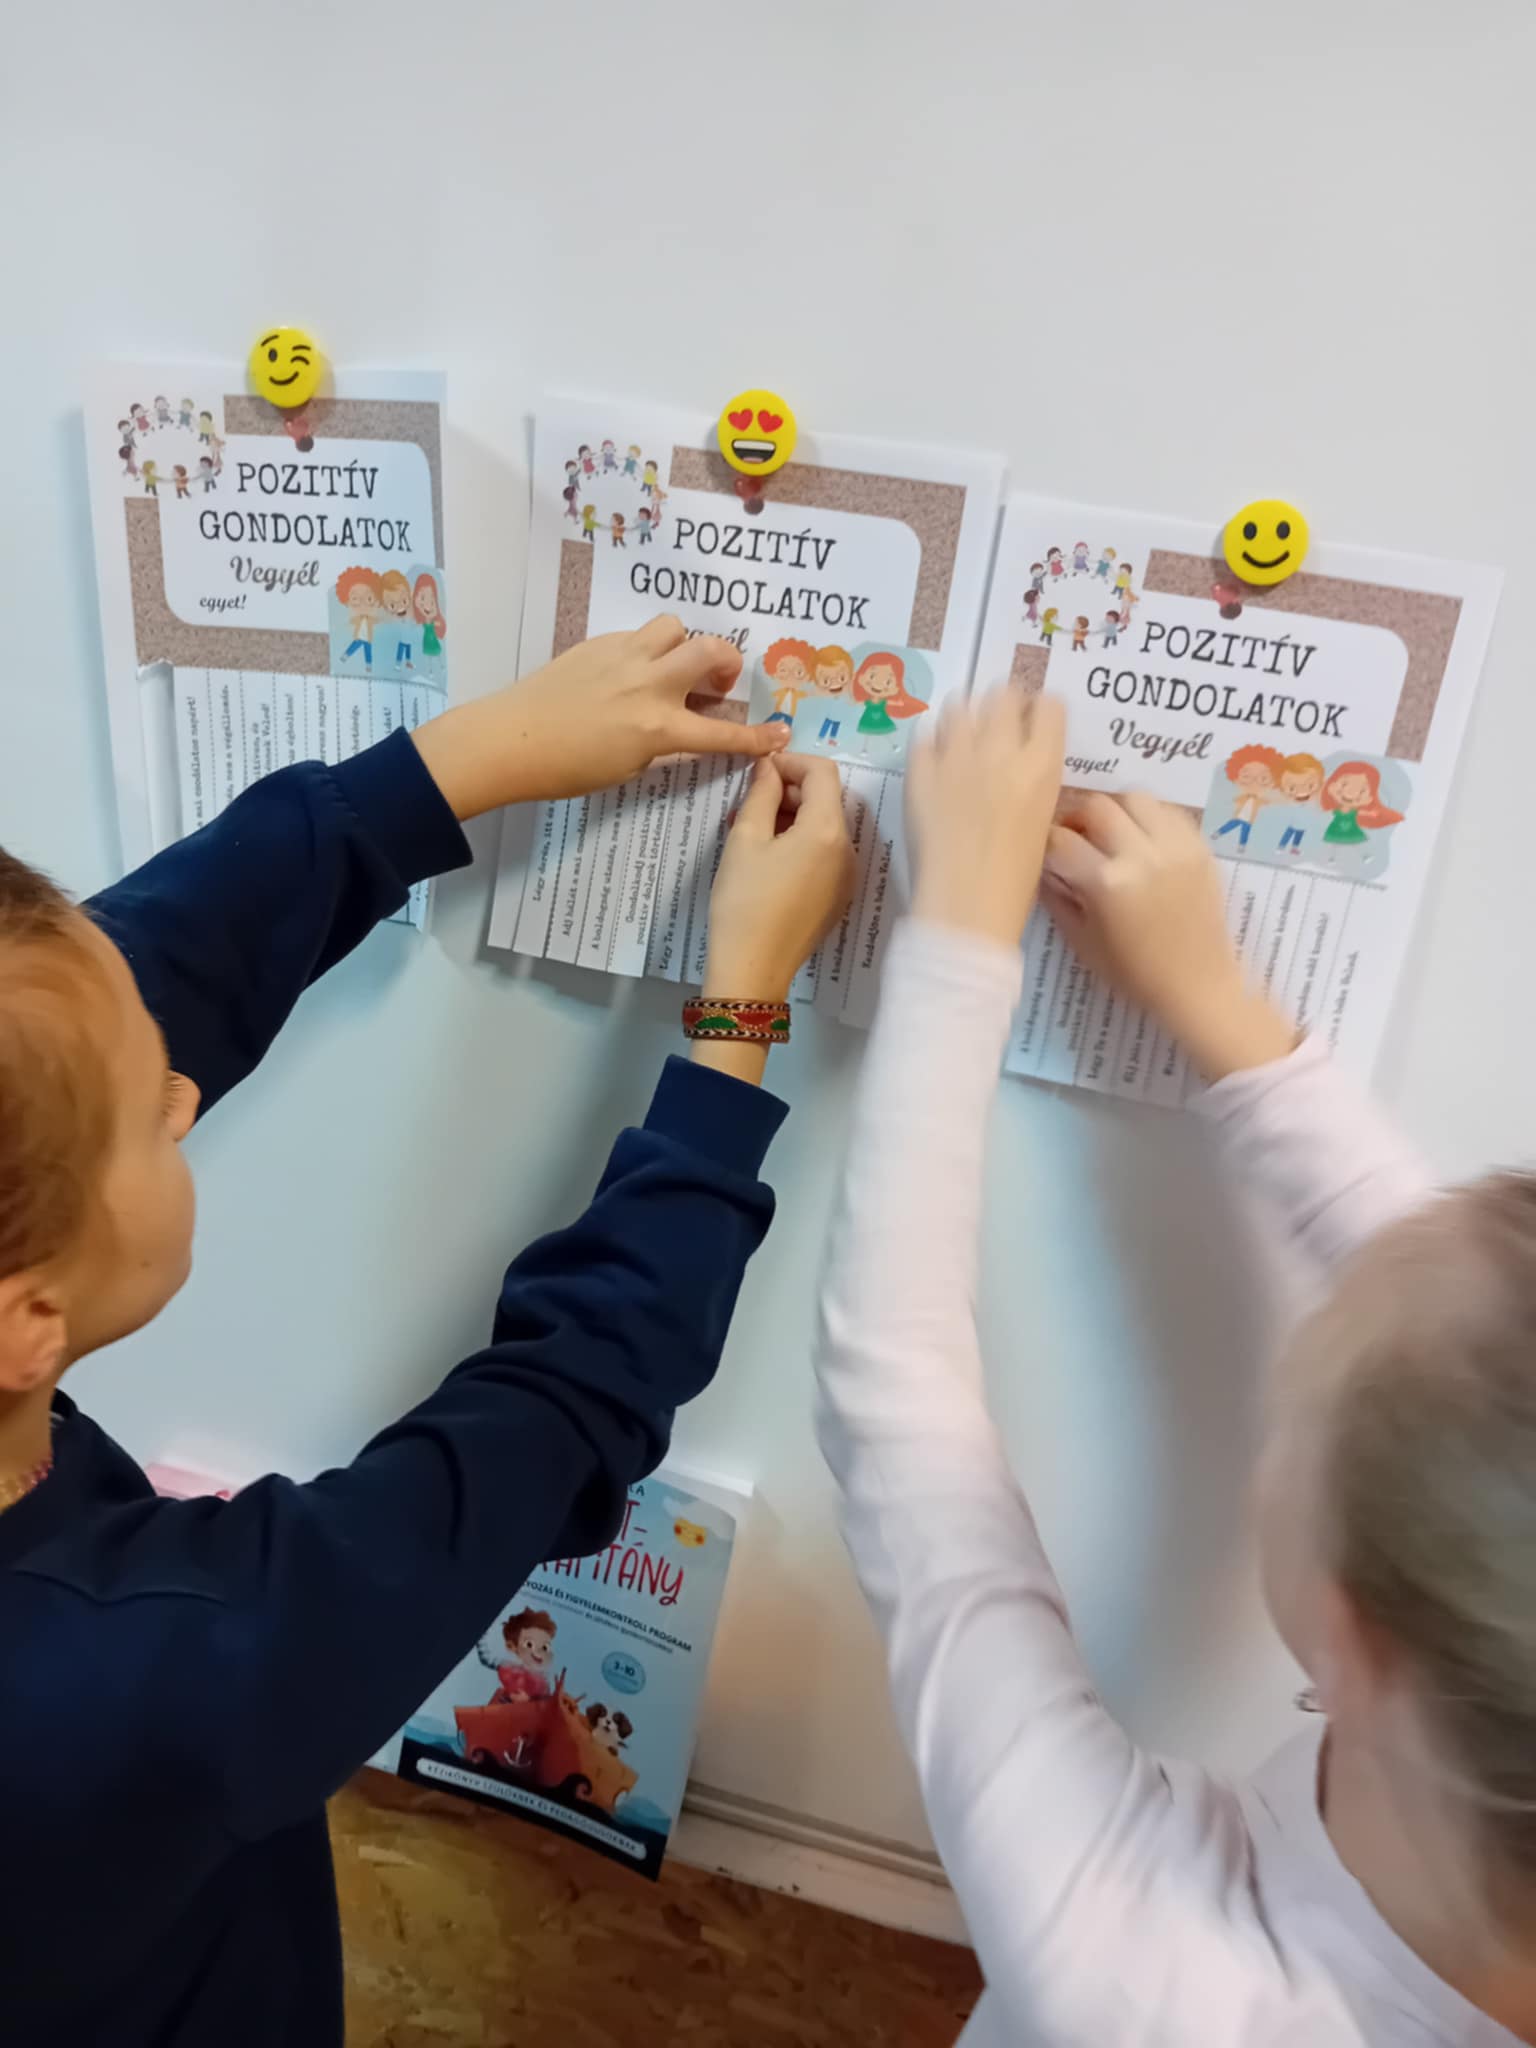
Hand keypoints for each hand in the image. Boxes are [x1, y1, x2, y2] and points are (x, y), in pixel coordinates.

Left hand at [411, 615, 787, 819]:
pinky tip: (629, 673)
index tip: (781, 734)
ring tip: (672, 669)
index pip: (722, 734)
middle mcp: (648, 685)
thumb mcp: (627, 769)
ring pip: (674, 627)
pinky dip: (647, 650)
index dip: (756, 736)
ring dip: (683, 645)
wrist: (509, 739)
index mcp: (657, 728)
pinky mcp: (598, 644)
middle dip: (727, 663)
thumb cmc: (566, 769)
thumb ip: (662, 745)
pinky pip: (639, 635)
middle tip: (718, 684)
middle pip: (710, 650)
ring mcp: (623, 657)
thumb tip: (685, 728)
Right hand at [704, 754, 854, 1001]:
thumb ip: (761, 794)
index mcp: (827, 830)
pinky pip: (824, 854)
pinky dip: (800, 843)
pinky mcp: (838, 896)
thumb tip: (770, 767)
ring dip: (792, 818)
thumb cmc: (744, 901)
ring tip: (751, 830)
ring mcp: (847, 875)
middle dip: (789, 791)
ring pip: (824, 827)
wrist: (754, 968)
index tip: (759, 770)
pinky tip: (768, 858)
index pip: (822, 771)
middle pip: (826, 799)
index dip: (790, 761)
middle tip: (748, 802)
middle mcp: (848, 849)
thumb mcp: (745, 839)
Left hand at [907, 689, 1065, 948]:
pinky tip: (935, 758)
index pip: (1050, 707)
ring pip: (960, 705)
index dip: (1041, 709)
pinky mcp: (919, 771)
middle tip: (997, 720)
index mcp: (1043, 765)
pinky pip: (924, 735)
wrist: (966, 906)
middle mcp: (1002, 749)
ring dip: (965, 713)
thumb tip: (1022, 765)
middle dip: (1003, 702)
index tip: (1034, 718)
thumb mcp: (1042, 823)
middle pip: (1003, 694)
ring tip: (963, 733)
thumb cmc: (1015, 881)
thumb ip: (1034, 783)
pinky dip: (932, 740)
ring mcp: (956, 756)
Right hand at [1041, 792, 1295, 1081]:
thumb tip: (1044, 869)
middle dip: (1077, 817)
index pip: (1061, 840)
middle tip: (1074, 836)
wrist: (1199, 986)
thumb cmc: (1135, 974)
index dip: (1046, 843)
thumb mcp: (1082, 943)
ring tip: (1110, 832)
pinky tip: (1141, 838)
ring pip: (1135, 797)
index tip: (1044, 852)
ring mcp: (1175, 846)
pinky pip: (1168, 811)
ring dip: (1114, 809)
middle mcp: (1141, 854)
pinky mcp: (1199, 847)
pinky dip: (1148, 816)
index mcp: (1107, 883)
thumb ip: (1059, 899)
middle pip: (1096, 805)